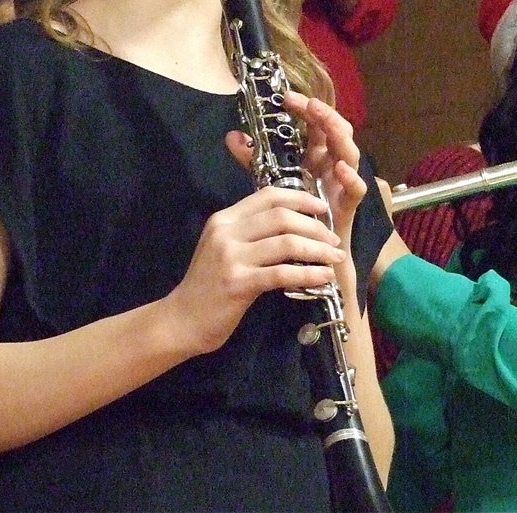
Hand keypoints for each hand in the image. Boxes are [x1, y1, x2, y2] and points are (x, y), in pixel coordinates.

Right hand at [165, 184, 346, 355]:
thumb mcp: (225, 248)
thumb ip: (252, 232)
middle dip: (315, 227)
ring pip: (286, 243)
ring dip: (318, 250)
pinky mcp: (237, 283)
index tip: (323, 208)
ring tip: (335, 258)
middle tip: (334, 239)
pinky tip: (324, 277)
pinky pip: (282, 273)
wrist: (181, 320)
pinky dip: (308, 274)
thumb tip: (296, 223)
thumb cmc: (209, 285)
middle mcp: (226, 232)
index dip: (301, 198)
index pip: (269, 196)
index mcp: (225, 219)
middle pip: (282, 217)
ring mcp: (230, 257)